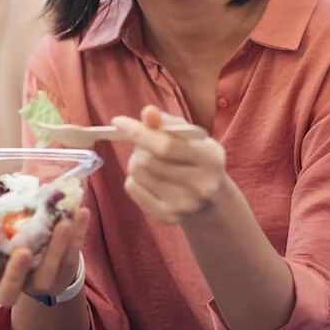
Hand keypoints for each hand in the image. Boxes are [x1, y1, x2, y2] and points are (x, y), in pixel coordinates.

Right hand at [0, 208, 90, 307]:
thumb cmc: (12, 235)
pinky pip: (72, 258)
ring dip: (56, 248)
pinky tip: (81, 212)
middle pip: (8, 293)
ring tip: (63, 223)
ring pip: (46, 274)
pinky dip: (77, 234)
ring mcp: (39, 283)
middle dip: (14, 273)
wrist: (43, 253)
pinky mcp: (64, 275)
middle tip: (23, 251)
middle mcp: (13, 283)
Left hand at [112, 105, 227, 224]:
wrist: (210, 197)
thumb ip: (169, 123)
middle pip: (148, 161)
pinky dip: (135, 178)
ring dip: (137, 161)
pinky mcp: (168, 217)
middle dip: (140, 146)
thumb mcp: (190, 137)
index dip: (139, 132)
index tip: (118, 122)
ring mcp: (185, 205)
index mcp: (212, 159)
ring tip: (150, 161)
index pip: (167, 145)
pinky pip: (133, 189)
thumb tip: (148, 112)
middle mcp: (201, 186)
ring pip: (137, 173)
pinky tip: (149, 178)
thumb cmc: (196, 157)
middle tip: (146, 144)